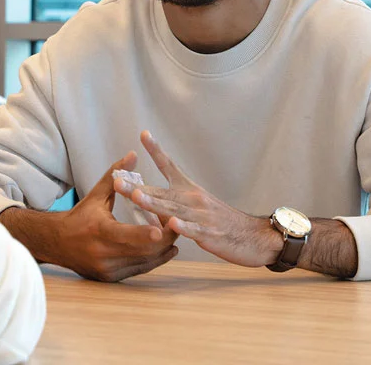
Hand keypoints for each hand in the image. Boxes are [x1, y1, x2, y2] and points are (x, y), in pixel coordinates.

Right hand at [59, 151, 178, 281]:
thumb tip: (133, 155)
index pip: (124, 234)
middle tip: (177, 224)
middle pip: (141, 250)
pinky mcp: (111, 278)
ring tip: (175, 235)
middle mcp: (102, 253)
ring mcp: (107, 268)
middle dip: (163, 239)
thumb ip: (115, 175)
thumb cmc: (80, 216)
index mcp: (98, 230)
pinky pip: (139, 270)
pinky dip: (154, 260)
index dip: (144, 234)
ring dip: (162, 250)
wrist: (57, 242)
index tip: (161, 230)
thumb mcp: (96, 194)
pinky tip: (166, 250)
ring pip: (144, 262)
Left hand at [117, 131, 282, 267]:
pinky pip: (194, 231)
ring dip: (153, 203)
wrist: (254, 237)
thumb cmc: (221, 221)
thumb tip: (145, 197)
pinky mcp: (210, 234)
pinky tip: (170, 225)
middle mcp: (193, 198)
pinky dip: (182, 227)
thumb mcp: (196, 205)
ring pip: (173, 209)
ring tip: (136, 196)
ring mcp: (201, 216)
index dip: (155, 150)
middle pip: (161, 191)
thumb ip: (171, 200)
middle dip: (137, 186)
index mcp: (188, 189)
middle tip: (116, 179)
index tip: (143, 133)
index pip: (169, 165)